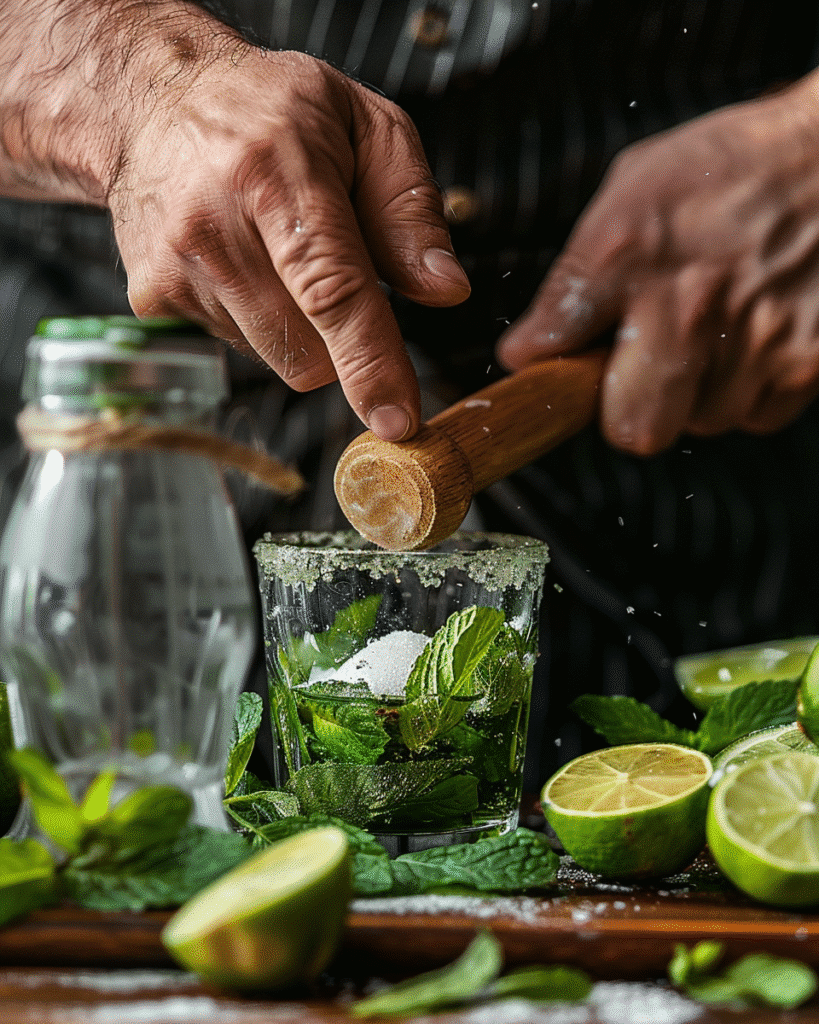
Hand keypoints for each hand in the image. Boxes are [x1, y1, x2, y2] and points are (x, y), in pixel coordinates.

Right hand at [0, 1, 469, 440]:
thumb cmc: (271, 111)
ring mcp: (175, 270)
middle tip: (339, 275)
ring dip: (301, 331)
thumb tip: (446, 291)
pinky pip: (240, 349)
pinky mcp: (153, 301)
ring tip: (279, 253)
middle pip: (306, 351)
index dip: (370, 362)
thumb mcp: (365, 125)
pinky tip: (245, 265)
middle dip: (344, 341)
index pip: (330, 289)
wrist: (150, 103)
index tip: (398, 419)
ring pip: (277, 360)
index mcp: (275, 171)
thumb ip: (411, 211)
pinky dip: (260, 324)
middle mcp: (213, 225)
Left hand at [497, 71, 818, 454]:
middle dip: (629, 409)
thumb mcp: (634, 188)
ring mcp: (756, 342)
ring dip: (697, 393)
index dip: (545, 362)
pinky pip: (757, 415)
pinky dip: (750, 389)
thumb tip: (530, 345)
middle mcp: (690, 306)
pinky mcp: (808, 364)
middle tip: (640, 371)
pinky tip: (754, 335)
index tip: (545, 360)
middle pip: (634, 428)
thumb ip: (576, 273)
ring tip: (714, 331)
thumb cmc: (737, 167)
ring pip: (701, 422)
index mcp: (629, 254)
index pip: (557, 344)